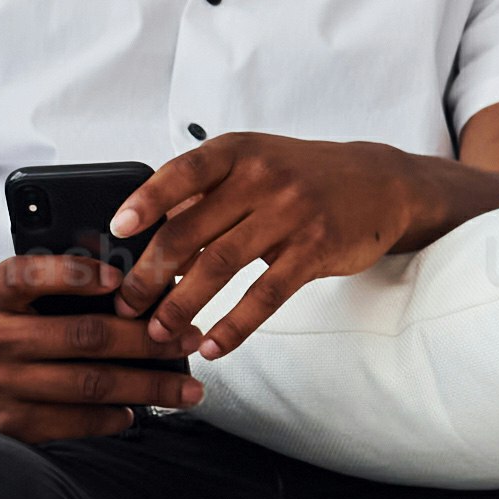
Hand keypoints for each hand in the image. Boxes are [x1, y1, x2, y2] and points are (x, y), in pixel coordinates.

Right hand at [0, 246, 199, 444]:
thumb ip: (45, 282)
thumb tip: (126, 282)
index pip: (28, 274)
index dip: (78, 274)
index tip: (123, 280)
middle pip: (83, 336)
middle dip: (147, 338)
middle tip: (189, 337)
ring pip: (90, 385)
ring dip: (148, 387)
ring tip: (186, 388)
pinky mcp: (10, 430)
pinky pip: (76, 423)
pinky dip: (114, 417)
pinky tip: (136, 410)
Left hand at [119, 133, 470, 356]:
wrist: (380, 182)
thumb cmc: (303, 177)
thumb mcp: (254, 166)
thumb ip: (206, 196)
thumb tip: (149, 239)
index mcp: (237, 153)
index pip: (181, 172)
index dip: (146, 201)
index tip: (118, 230)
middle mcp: (261, 177)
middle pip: (190, 229)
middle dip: (151, 273)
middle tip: (128, 303)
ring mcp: (290, 213)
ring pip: (220, 264)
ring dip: (183, 305)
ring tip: (159, 332)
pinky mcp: (315, 249)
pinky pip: (265, 294)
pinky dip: (234, 325)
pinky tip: (213, 346)